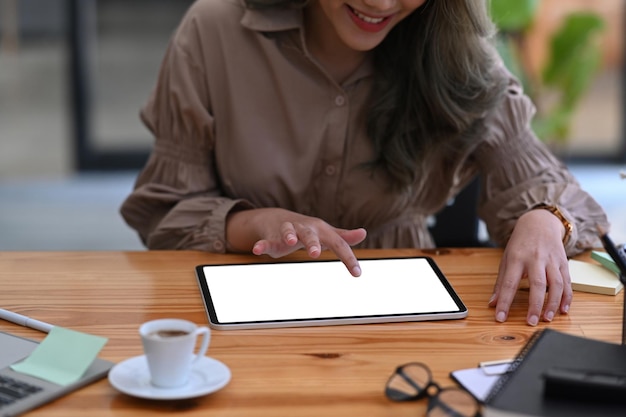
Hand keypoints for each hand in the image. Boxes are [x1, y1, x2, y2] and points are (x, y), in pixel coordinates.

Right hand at [226, 208, 366, 275]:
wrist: (278, 218)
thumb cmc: (307, 229)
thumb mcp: (326, 233)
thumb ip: (343, 236)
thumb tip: (363, 233)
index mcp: (320, 230)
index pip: (337, 243)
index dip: (348, 258)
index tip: (357, 273)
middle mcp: (304, 229)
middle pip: (310, 235)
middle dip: (312, 243)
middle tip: (315, 253)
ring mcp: (286, 231)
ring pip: (287, 232)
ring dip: (288, 236)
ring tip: (290, 242)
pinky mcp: (271, 237)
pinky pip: (266, 241)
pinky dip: (262, 245)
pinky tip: (257, 250)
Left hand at [488, 209, 571, 325]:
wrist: (539, 223)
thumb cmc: (520, 244)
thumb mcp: (506, 259)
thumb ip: (500, 283)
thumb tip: (492, 304)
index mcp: (516, 258)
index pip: (509, 283)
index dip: (504, 302)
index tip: (500, 317)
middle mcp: (535, 259)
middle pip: (537, 284)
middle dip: (535, 305)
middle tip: (531, 322)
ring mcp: (551, 260)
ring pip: (556, 284)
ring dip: (553, 304)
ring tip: (547, 319)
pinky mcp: (564, 263)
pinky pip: (568, 282)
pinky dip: (567, 298)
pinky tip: (563, 310)